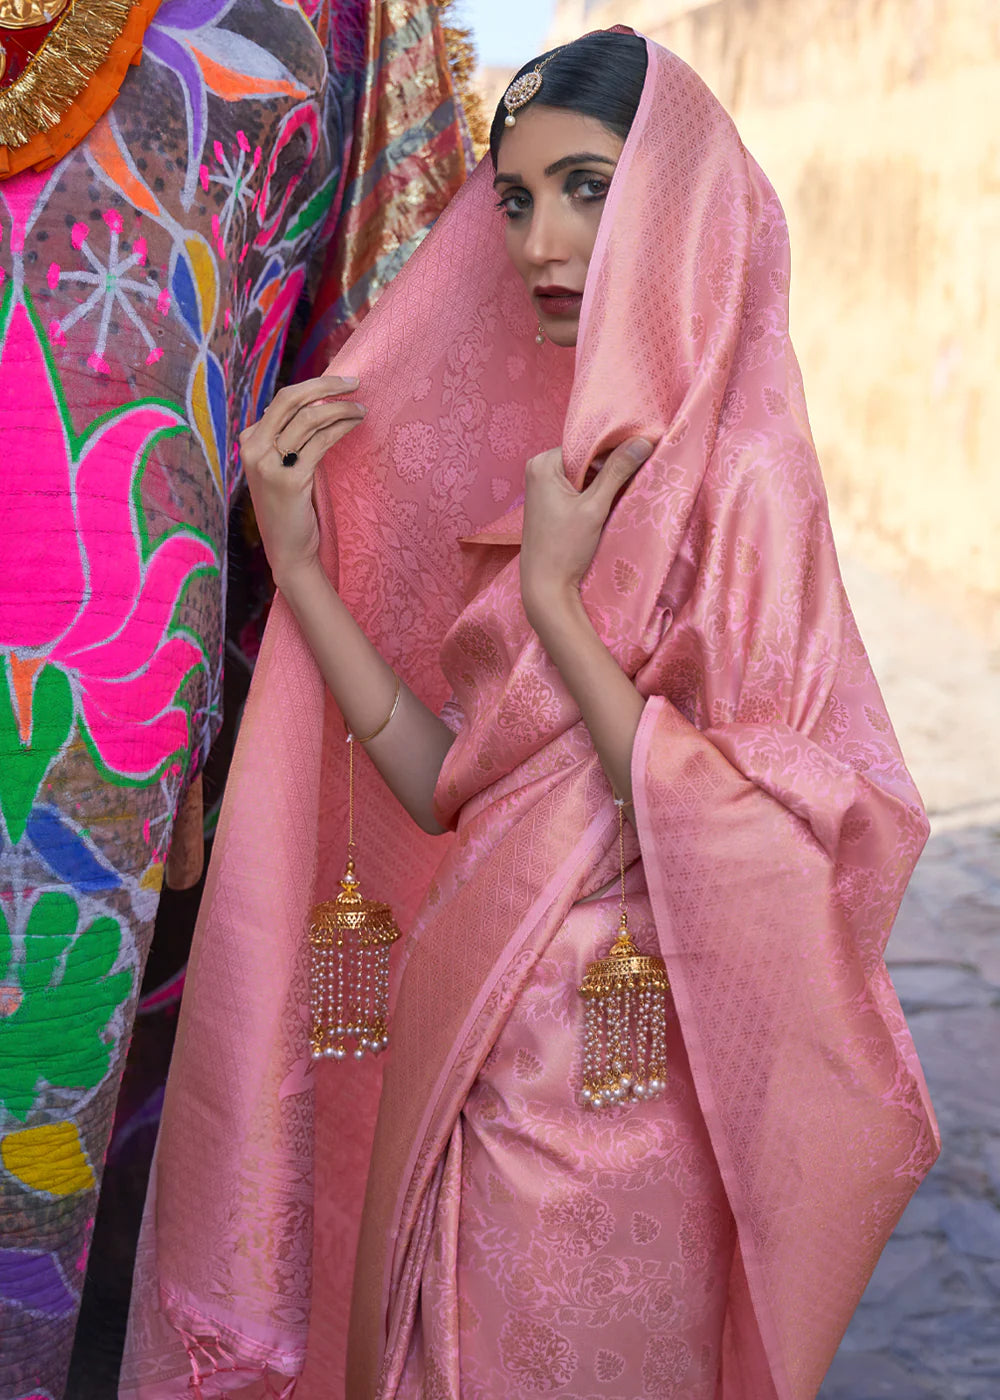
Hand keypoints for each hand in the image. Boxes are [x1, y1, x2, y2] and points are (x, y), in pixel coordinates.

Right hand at [237, 375, 364, 590]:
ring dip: (341, 409)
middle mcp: (253, 449)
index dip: (314, 386)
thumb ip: (287, 438)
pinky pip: (320, 442)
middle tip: (355, 383)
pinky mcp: (290, 480)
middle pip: (290, 399)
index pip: (283, 400)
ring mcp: (268, 464)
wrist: (288, 550)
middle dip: (326, 385)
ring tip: (361, 410)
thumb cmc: (290, 508)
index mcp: (249, 440)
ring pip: (309, 419)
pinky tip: (355, 424)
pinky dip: (341, 428)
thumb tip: (312, 404)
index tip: (340, 383)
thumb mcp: (281, 467)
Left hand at [520, 437, 653, 628]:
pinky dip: (595, 492)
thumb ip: (618, 472)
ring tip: (628, 487)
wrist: (546, 588)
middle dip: (611, 465)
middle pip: (585, 458)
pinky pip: (578, 487)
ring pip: (584, 473)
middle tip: (640, 471)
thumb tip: (643, 441)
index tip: (643, 451)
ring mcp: (542, 487)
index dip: (615, 448)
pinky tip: (611, 502)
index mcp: (543, 464)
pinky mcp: (549, 503)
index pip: (587, 444)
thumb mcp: (594, 507)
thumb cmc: (564, 548)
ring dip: (605, 480)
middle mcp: (538, 469)